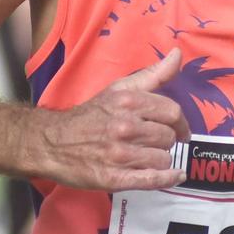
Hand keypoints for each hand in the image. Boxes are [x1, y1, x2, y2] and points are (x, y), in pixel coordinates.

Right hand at [31, 48, 190, 191]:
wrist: (51, 142)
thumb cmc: (90, 115)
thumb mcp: (118, 89)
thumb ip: (152, 74)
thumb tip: (178, 54)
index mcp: (128, 102)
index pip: (172, 112)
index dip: (181, 123)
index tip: (180, 130)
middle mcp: (125, 127)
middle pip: (168, 137)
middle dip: (166, 141)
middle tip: (156, 144)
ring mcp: (119, 154)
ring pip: (163, 159)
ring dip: (161, 160)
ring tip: (149, 157)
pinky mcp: (113, 178)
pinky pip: (152, 180)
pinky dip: (167, 178)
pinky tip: (175, 176)